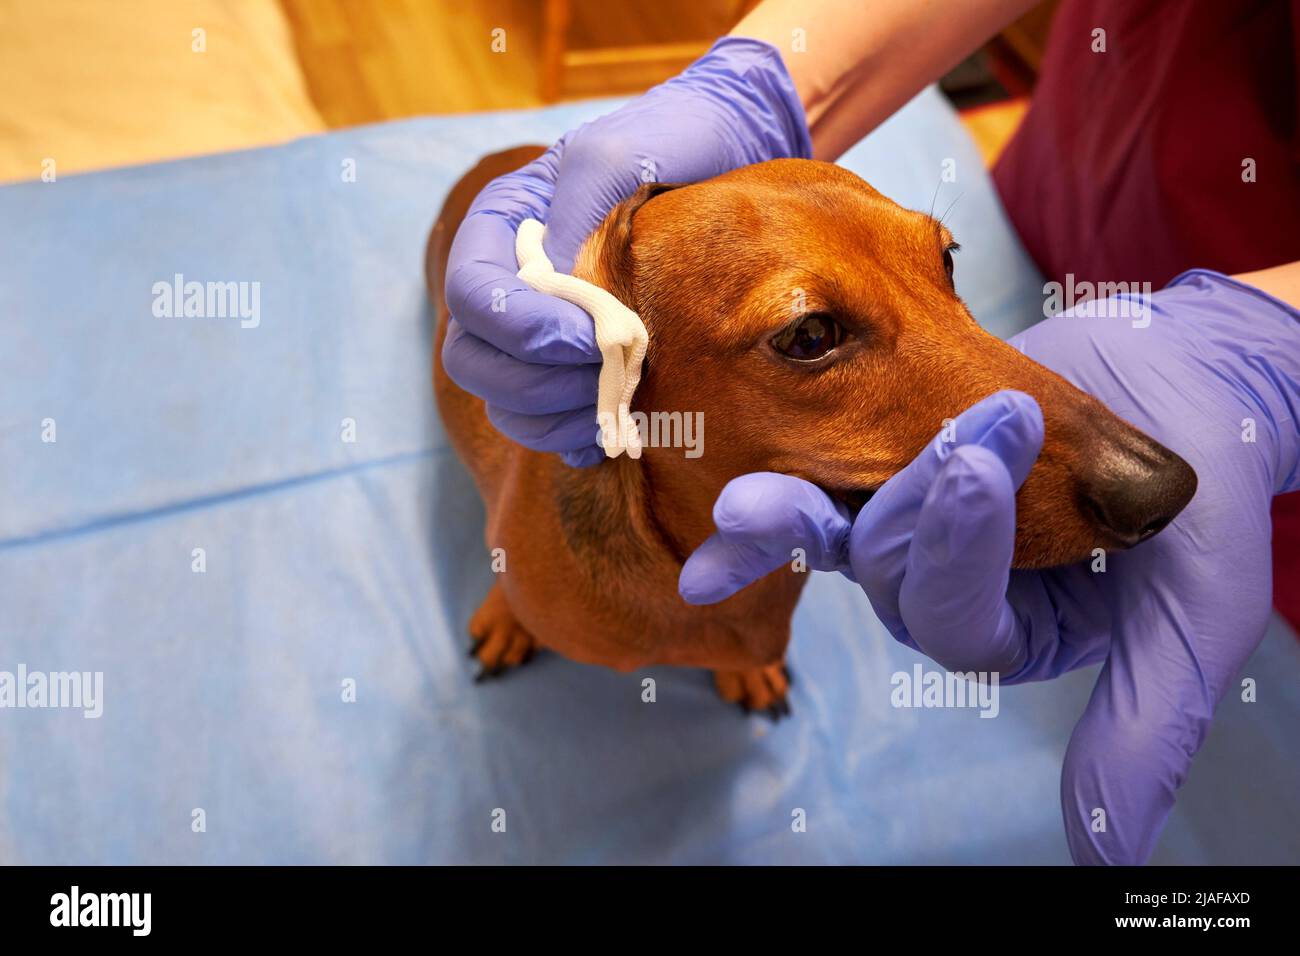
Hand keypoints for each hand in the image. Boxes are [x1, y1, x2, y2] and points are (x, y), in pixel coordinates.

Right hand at [442, 37, 809, 466]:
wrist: (728, 162)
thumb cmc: (672, 145)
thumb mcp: (621, 154)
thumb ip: (579, 210)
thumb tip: (554, 285)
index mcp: (501, 230)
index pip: (470, 293)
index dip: (518, 327)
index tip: (588, 335)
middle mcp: (508, 288)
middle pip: (472, 360)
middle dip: (535, 380)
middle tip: (610, 372)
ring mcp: (537, 338)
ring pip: (507, 404)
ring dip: (557, 417)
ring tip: (621, 402)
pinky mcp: (576, 375)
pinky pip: (550, 427)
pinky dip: (578, 437)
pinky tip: (620, 428)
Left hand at [680, 271, 1299, 862]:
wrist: (1186, 384)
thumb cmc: (1203, 503)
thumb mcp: (1194, 624)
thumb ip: (1143, 731)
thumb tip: (1109, 860)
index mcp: (1010, 636)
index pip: (956, 617)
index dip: (960, 549)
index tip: (982, 460)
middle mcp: (950, 595)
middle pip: (890, 575)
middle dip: (921, 500)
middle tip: (985, 418)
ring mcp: (913, 534)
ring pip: (849, 533)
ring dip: (820, 505)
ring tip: (811, 461)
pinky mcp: (888, 472)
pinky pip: (827, 490)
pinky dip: (781, 505)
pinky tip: (725, 513)